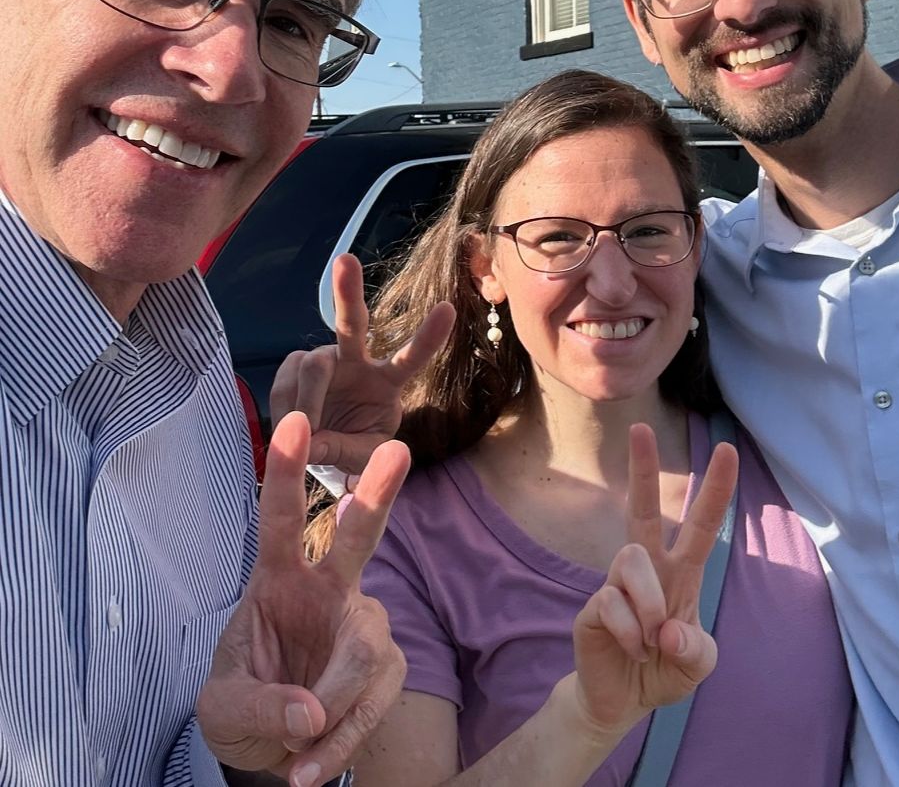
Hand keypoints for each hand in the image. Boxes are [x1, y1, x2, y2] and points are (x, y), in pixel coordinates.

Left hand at [197, 411, 410, 786]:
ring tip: (296, 756)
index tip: (293, 423)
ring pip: (364, 655)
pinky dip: (341, 742)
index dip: (284, 473)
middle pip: (358, 538)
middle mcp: (329, 590)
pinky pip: (373, 703)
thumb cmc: (245, 701)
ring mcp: (363, 626)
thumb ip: (262, 705)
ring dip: (331, 714)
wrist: (275, 748)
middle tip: (396, 450)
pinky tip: (310, 767)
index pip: (278, 520)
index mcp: (278, 580)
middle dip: (377, 494)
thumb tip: (311, 714)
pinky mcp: (387, 667)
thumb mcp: (224, 707)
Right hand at [270, 254, 453, 480]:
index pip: (412, 357)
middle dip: (348, 290)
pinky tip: (293, 422)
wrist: (324, 446)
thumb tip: (314, 442)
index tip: (449, 308)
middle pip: (354, 322)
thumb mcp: (363, 457)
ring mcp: (326, 359)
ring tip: (310, 430)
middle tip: (345, 260)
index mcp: (388, 381)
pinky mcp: (295, 365)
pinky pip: (286, 382)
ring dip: (309, 401)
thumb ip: (345, 451)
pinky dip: (287, 408)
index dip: (429, 335)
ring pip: (313, 366)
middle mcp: (358, 360)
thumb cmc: (355, 446)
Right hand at [571, 423, 738, 734]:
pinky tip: (633, 650)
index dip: (715, 490)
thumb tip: (668, 628)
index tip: (727, 450)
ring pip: (632, 559)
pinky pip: (612, 602)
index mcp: (681, 573)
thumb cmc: (665, 669)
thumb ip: (695, 649)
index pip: (700, 525)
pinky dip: (631, 634)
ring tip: (650, 641)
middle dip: (643, 467)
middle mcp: (648, 569)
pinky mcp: (593, 606)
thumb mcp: (698, 665)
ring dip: (649, 604)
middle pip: (644, 508)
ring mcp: (617, 584)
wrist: (621, 702)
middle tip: (640, 427)